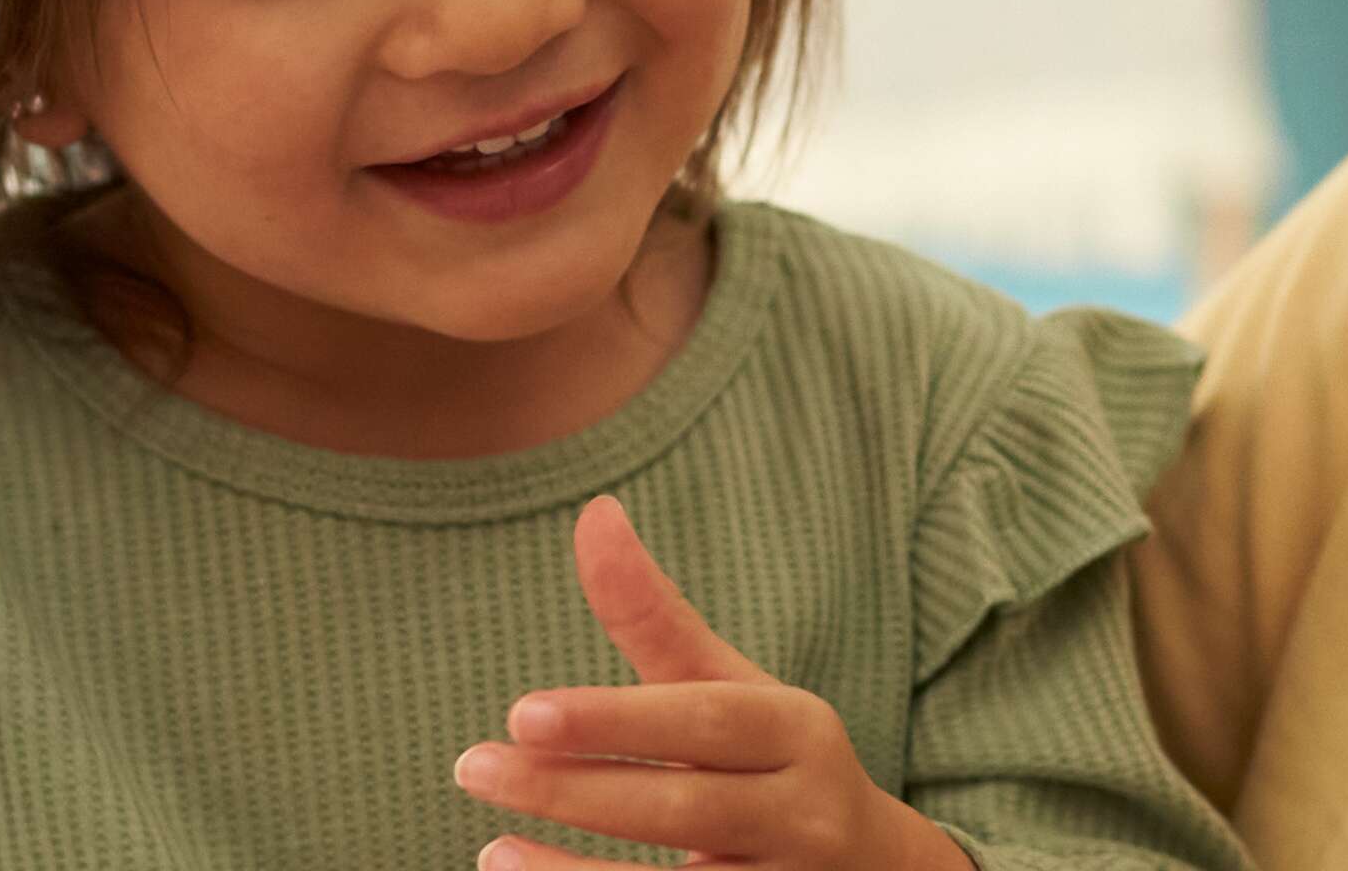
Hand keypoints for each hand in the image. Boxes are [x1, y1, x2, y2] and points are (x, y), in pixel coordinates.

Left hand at [458, 496, 971, 870]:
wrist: (874, 868)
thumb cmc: (770, 759)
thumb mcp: (727, 687)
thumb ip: (655, 616)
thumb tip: (593, 512)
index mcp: (799, 731)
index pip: (704, 723)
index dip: (616, 721)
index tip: (522, 712)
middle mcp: (806, 813)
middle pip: (686, 809)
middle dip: (575, 790)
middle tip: (473, 765)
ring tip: (492, 850)